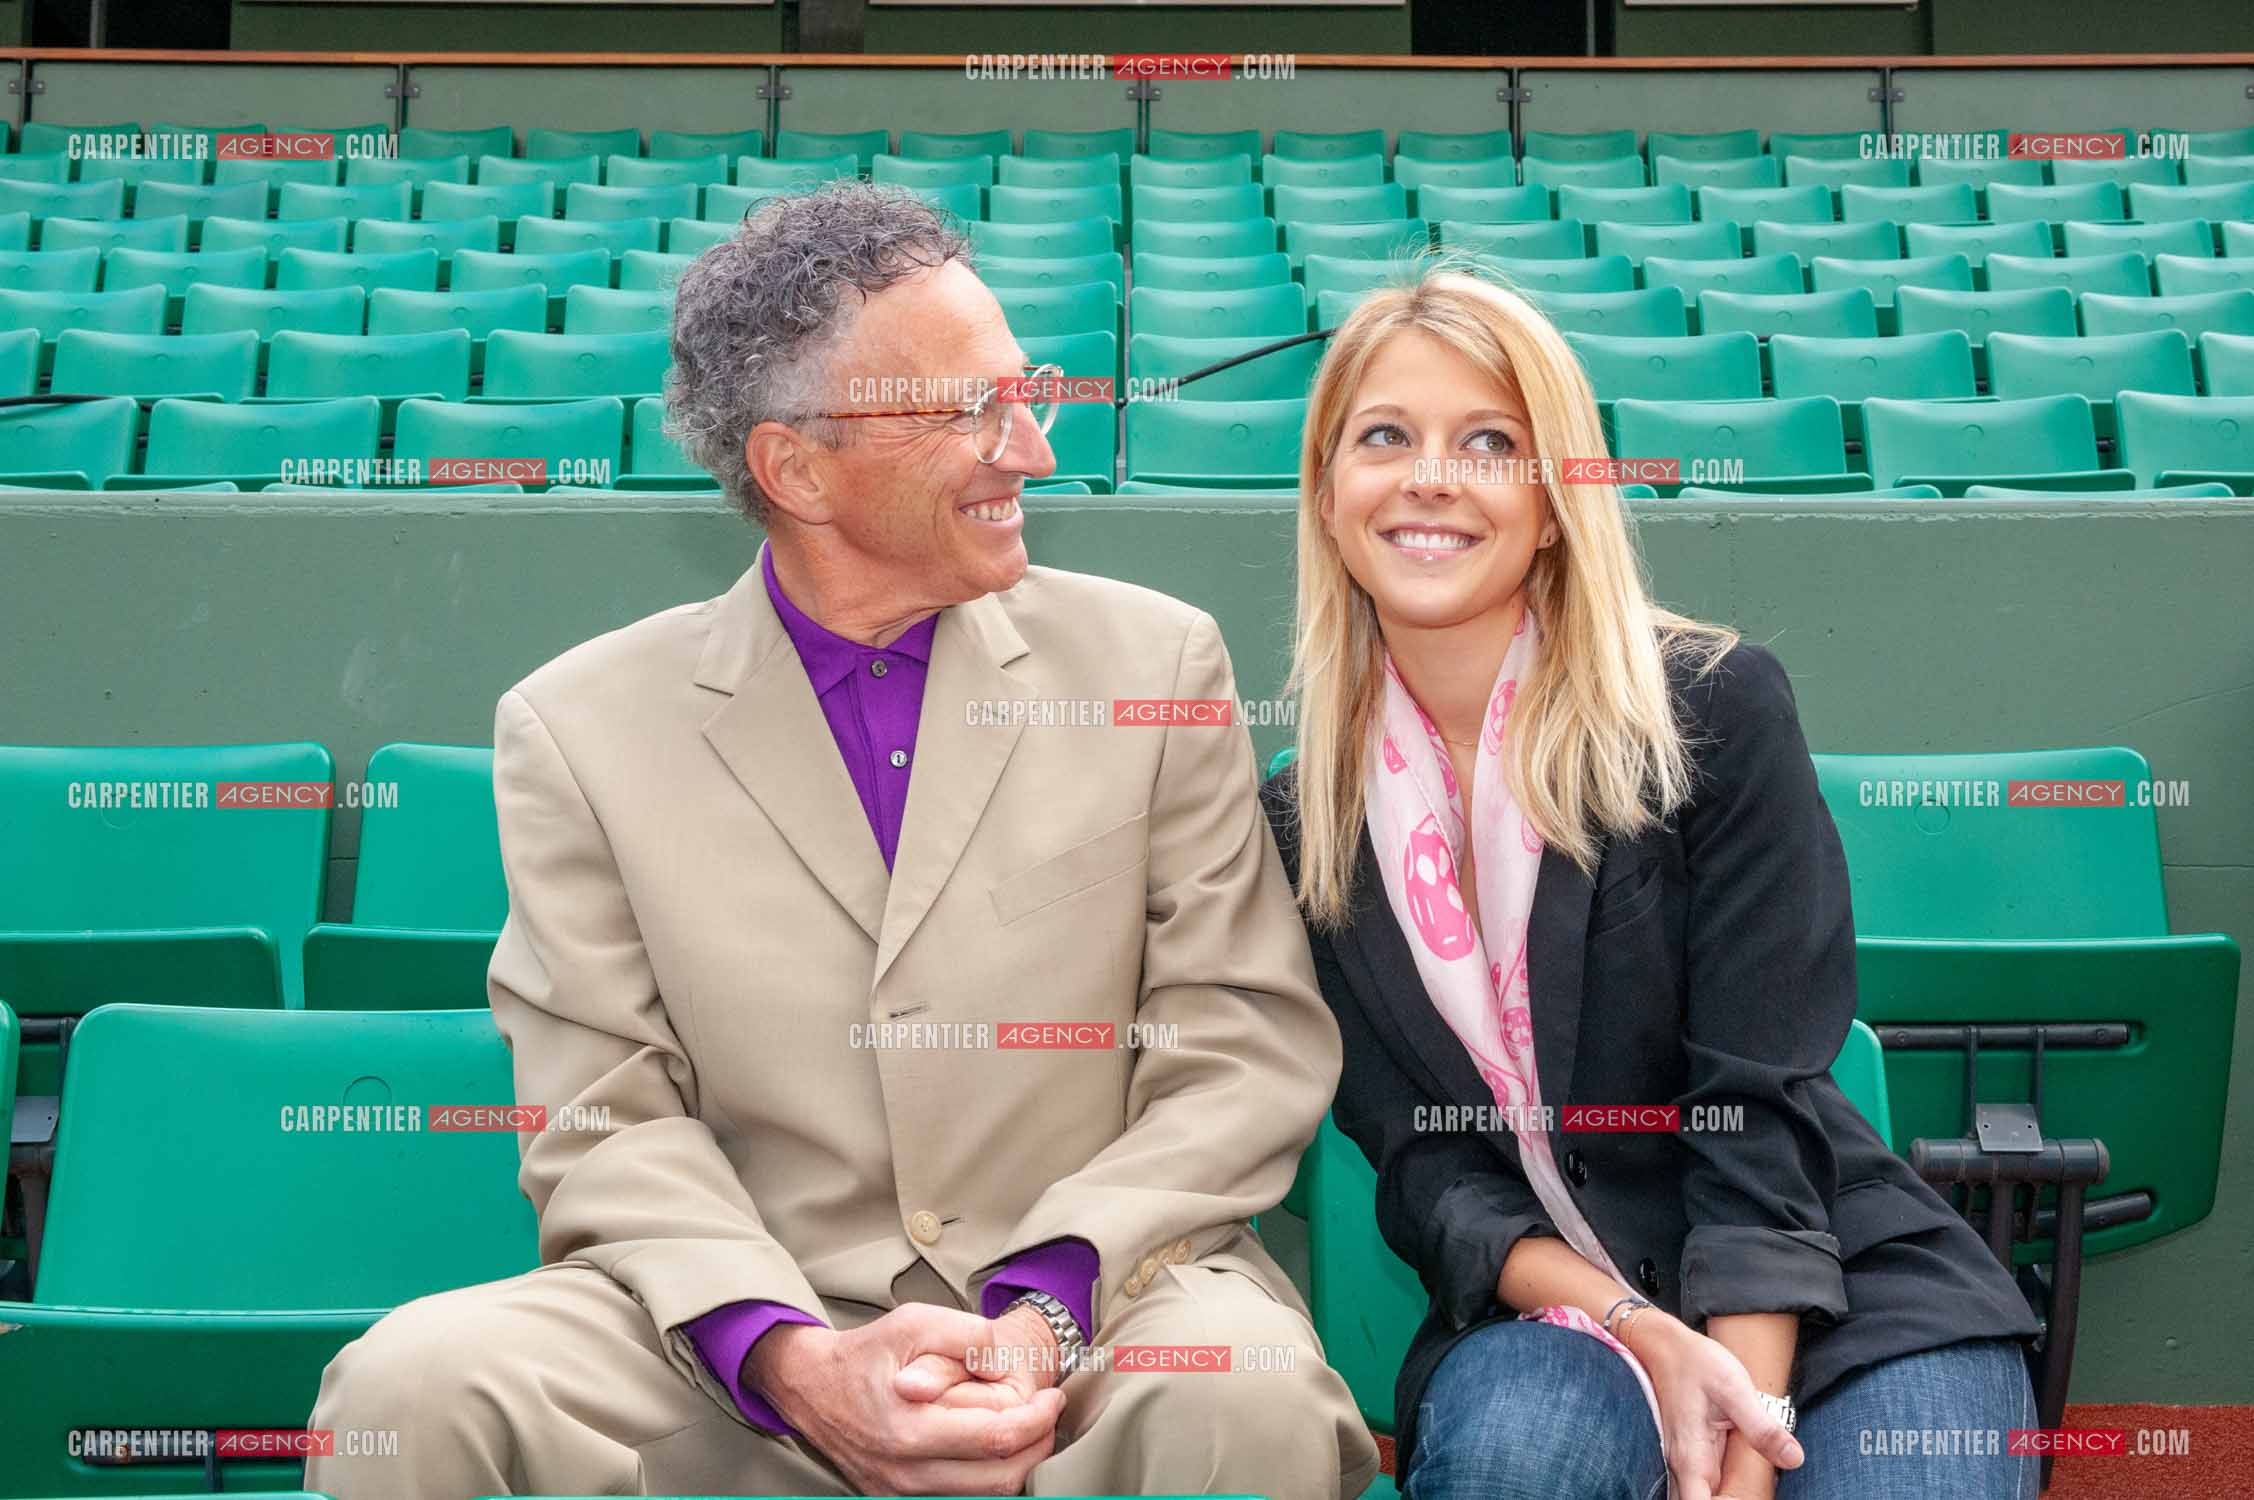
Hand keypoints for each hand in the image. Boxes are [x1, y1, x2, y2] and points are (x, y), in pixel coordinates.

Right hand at [744, 1305, 1063, 1494]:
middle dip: (1037, 1447)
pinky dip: (988, 1475)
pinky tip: (995, 1446)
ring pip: (984, 1496)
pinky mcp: (898, 1499)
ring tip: (1028, 1428)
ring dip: (1017, 1464)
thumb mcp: (914, 1321)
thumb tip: (1005, 1368)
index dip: (1038, 1420)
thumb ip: (967, 1336)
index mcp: (910, 1431)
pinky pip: (960, 1498)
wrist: (811, 1387)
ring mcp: (900, 1493)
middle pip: (999, 1480)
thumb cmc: (866, 1353)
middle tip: (1048, 1415)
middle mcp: (905, 1473)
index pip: (997, 1439)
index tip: (1052, 1398)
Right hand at [1620, 1311, 1801, 1499]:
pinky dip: (1721, 1489)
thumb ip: (1762, 1428)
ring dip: (1724, 1497)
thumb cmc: (1696, 1362)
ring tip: (1753, 1486)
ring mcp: (1685, 1459)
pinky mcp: (1691, 1451)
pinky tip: (1745, 1477)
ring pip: (1700, 1496)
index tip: (1746, 1498)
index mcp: (1691, 1456)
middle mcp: (1683, 1464)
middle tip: (1756, 1490)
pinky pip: (1703, 1483)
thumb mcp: (1735, 1389)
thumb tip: (1793, 1459)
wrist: (1665, 1344)